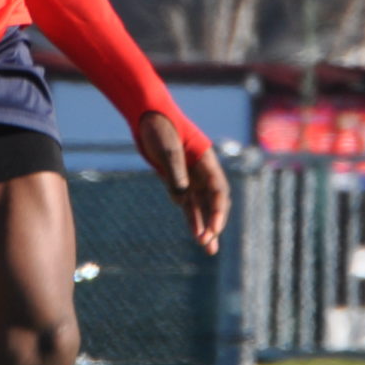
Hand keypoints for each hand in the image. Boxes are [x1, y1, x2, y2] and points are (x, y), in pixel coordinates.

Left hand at [137, 110, 227, 254]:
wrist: (146, 116)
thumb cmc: (159, 127)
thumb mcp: (167, 148)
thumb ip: (175, 173)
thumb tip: (181, 200)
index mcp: (206, 161)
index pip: (218, 191)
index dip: (218, 212)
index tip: (214, 229)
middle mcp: (202, 172)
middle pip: (213, 202)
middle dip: (213, 224)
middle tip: (208, 244)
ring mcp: (190, 177)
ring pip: (201, 207)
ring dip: (204, 226)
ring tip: (208, 248)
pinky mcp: (177, 181)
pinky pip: (187, 204)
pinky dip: (191, 219)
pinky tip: (196, 235)